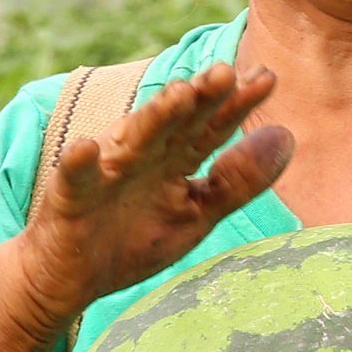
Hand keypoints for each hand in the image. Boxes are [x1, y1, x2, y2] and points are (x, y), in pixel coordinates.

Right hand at [0, 63, 292, 338]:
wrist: (64, 281)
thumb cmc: (129, 242)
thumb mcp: (195, 215)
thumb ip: (238, 181)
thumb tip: (287, 136)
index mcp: (173, 162)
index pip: (210, 128)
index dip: (237, 105)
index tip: (268, 78)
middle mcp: (141, 158)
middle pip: (175, 123)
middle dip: (199, 98)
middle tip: (226, 70)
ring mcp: (105, 174)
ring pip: (132, 141)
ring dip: (153, 117)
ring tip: (177, 94)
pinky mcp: (69, 199)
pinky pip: (74, 179)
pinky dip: (78, 163)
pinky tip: (86, 148)